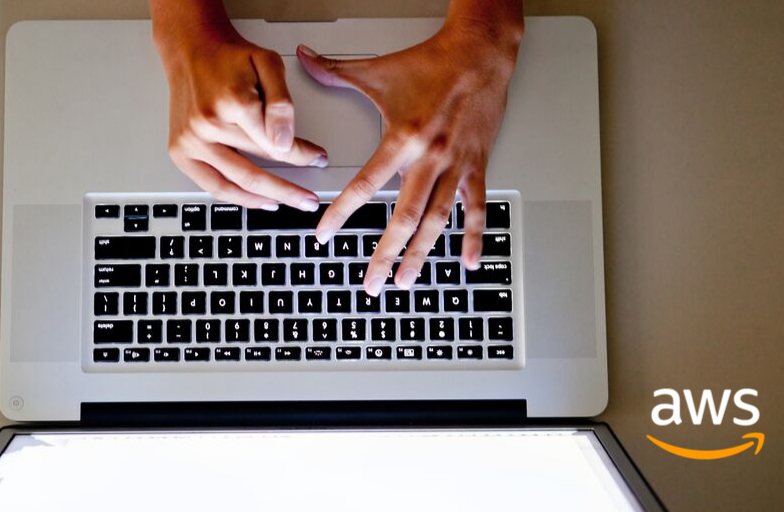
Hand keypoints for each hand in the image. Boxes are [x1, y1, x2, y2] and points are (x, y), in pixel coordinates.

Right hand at [152, 5, 327, 211]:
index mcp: (232, 103)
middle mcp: (207, 126)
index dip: (301, 156)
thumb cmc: (228, 57)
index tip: (317, 159)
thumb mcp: (268, 64)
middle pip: (256, 170)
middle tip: (308, 198)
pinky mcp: (180, 152)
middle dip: (288, 188)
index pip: (276, 145)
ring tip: (287, 204)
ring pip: (235, 184)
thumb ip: (281, 102)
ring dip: (266, 199)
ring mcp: (190, 142)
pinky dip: (238, 198)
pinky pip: (212, 186)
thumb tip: (285, 142)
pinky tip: (258, 200)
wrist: (191, 49)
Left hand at [298, 5, 522, 295]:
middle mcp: (430, 158)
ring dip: (421, 255)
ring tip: (405, 281)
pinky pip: (476, 208)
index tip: (324, 236)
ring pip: (437, 221)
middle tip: (371, 283)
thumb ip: (335, 71)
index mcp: (402, 138)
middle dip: (384, 255)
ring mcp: (456, 166)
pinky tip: (468, 262)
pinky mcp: (477, 166)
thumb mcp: (376, 69)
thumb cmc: (431, 63)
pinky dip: (474, 237)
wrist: (480, 54)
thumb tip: (304, 59)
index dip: (342, 214)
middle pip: (404, 218)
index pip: (365, 186)